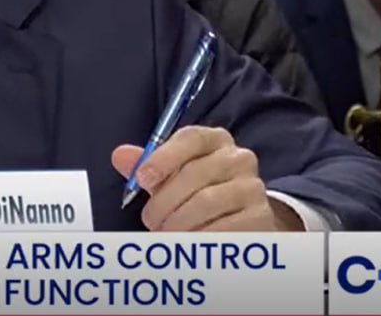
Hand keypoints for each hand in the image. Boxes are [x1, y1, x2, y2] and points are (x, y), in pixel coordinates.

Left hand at [111, 126, 302, 230]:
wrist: (243, 217)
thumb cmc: (199, 189)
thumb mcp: (172, 174)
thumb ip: (146, 165)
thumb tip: (120, 156)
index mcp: (213, 139)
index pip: (190, 138)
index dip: (163, 157)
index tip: (142, 179)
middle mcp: (238, 158)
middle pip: (195, 173)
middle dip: (164, 201)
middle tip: (150, 221)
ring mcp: (252, 187)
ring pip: (206, 202)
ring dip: (178, 222)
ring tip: (165, 234)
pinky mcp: (260, 217)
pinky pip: (224, 228)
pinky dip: (199, 238)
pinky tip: (188, 243)